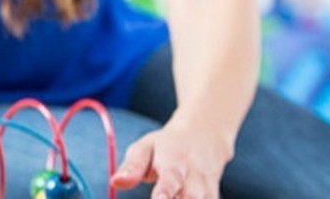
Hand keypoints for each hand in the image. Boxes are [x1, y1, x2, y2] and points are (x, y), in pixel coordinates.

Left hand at [110, 118, 233, 198]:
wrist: (205, 136)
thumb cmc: (167, 145)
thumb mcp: (146, 147)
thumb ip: (132, 167)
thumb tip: (116, 182)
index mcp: (174, 162)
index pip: (171, 180)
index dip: (165, 193)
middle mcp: (195, 178)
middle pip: (191, 198)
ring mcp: (208, 189)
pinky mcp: (214, 197)